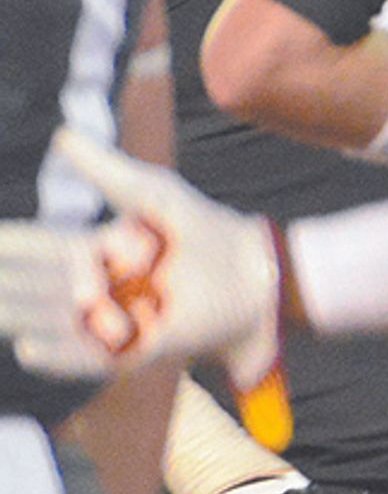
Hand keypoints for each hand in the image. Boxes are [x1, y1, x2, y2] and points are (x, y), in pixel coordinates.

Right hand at [0, 130, 283, 389]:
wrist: (257, 273)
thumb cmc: (205, 230)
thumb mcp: (152, 195)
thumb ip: (106, 170)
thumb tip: (62, 135)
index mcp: (94, 253)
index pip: (38, 251)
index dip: (9, 249)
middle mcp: (98, 291)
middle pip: (37, 290)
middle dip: (7, 287)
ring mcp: (115, 322)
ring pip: (56, 325)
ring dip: (23, 319)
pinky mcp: (137, 350)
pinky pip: (90, 358)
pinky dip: (61, 355)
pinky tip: (29, 347)